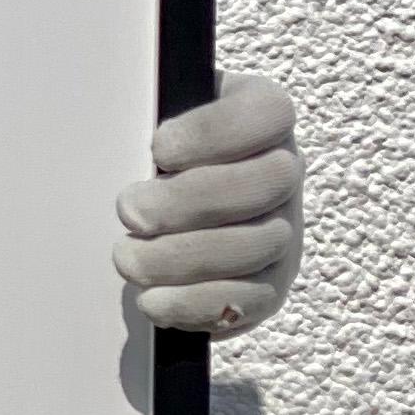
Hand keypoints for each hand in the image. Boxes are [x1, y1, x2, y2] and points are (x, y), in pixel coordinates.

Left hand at [114, 73, 303, 339]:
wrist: (164, 199)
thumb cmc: (158, 149)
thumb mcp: (154, 110)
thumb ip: (148, 113)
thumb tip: (131, 142)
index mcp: (262, 113)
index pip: (267, 112)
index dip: (214, 132)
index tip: (158, 148)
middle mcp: (285, 169)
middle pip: (268, 182)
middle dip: (190, 201)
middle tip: (130, 211)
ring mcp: (286, 228)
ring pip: (260, 244)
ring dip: (185, 258)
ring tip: (129, 258)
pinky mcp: (272, 281)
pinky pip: (252, 299)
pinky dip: (198, 303)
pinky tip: (152, 299)